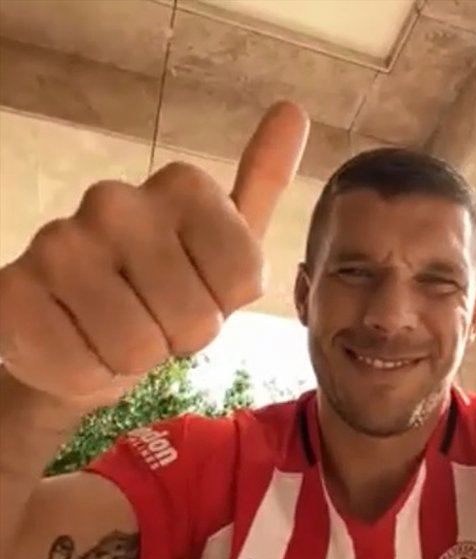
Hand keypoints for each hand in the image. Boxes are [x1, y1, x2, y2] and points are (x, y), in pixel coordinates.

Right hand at [0, 102, 309, 410]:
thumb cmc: (160, 291)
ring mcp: (60, 243)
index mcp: (181, 187)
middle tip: (152, 319)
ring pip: (138, 347)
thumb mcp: (221, 245)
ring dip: (132, 359)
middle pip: (197, 319)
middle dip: (178, 338)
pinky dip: (88, 374)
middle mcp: (117, 201)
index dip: (223, 305)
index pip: (245, 277)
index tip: (198, 291)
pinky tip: (76, 343)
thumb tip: (293, 112)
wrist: (78, 331)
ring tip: (114, 332)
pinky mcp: (14, 293)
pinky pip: (84, 367)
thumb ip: (258, 184)